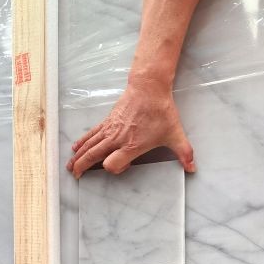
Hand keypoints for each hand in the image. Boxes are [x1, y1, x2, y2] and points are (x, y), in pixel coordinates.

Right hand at [67, 80, 195, 178]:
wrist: (149, 87)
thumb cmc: (161, 111)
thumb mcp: (175, 133)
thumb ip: (184, 152)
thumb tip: (193, 168)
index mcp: (131, 145)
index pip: (112, 165)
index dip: (115, 169)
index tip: (122, 166)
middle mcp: (117, 139)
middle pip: (93, 156)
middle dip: (83, 167)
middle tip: (76, 176)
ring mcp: (109, 130)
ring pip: (89, 146)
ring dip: (78, 157)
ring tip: (70, 167)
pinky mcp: (106, 122)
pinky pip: (90, 134)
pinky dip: (81, 142)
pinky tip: (75, 148)